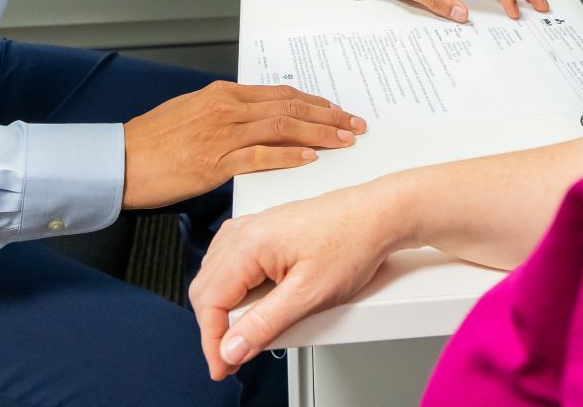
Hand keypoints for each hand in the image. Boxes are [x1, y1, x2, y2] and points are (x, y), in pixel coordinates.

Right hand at [121, 82, 366, 209]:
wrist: (120, 160)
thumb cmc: (151, 141)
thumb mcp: (190, 114)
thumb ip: (223, 114)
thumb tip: (251, 120)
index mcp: (223, 94)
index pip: (281, 95)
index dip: (314, 103)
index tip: (337, 111)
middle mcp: (227, 108)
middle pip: (290, 108)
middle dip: (328, 116)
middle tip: (355, 124)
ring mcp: (223, 134)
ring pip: (283, 128)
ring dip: (319, 134)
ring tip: (345, 140)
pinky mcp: (215, 161)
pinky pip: (261, 155)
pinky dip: (289, 156)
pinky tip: (310, 159)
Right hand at [191, 181, 407, 379]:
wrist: (376, 215)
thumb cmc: (352, 243)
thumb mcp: (309, 294)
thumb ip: (266, 324)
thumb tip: (232, 347)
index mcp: (249, 244)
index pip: (210, 301)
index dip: (213, 341)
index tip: (223, 367)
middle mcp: (244, 231)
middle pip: (206, 289)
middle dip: (215, 328)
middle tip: (233, 358)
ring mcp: (252, 228)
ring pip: (215, 276)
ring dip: (222, 308)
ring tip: (244, 335)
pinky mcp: (263, 231)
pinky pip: (231, 263)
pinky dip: (233, 289)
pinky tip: (250, 305)